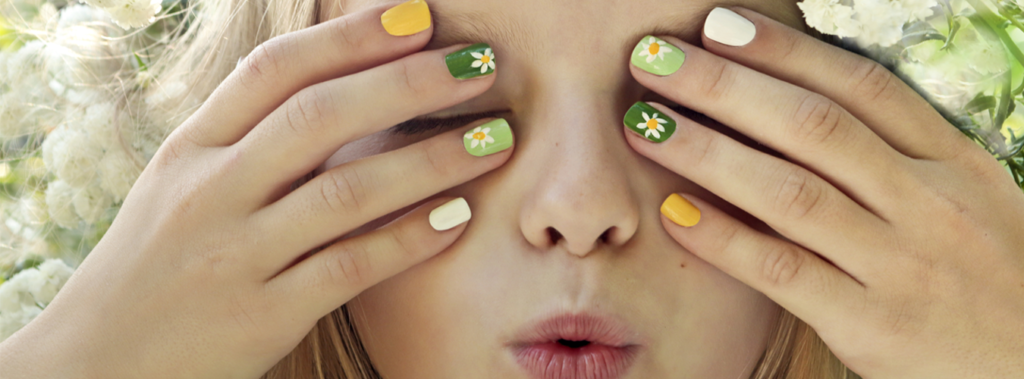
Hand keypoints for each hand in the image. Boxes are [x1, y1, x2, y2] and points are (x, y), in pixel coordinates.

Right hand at [0, 5, 510, 378]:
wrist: (95, 363)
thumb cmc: (159, 262)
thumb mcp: (183, 185)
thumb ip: (248, 136)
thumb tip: (340, 81)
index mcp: (191, 149)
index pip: (274, 71)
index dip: (350, 38)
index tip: (418, 17)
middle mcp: (209, 193)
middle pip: (318, 118)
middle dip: (409, 85)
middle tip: (479, 66)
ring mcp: (234, 257)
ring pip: (345, 193)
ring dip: (431, 160)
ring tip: (495, 138)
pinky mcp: (262, 316)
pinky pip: (351, 268)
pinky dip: (410, 238)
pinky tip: (459, 216)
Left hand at [625, 7, 1023, 378]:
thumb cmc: (988, 281)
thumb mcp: (966, 204)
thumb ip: (896, 158)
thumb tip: (792, 108)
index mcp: (953, 164)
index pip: (859, 87)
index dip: (782, 51)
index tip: (716, 25)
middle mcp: (928, 205)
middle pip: (812, 126)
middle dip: (724, 86)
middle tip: (656, 59)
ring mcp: (901, 265)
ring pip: (790, 191)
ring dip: (707, 151)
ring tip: (645, 123)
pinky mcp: (871, 324)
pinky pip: (782, 270)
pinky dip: (723, 237)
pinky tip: (673, 211)